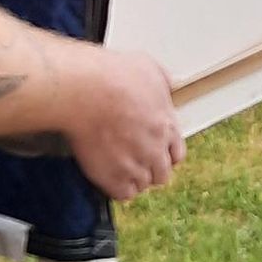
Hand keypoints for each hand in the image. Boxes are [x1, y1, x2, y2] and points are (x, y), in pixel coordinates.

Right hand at [68, 50, 184, 202]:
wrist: (84, 90)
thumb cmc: (112, 74)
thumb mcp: (147, 67)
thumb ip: (162, 81)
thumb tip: (170, 84)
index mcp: (166, 124)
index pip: (177, 153)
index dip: (165, 153)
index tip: (155, 150)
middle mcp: (155, 149)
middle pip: (162, 173)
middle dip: (151, 167)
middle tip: (134, 159)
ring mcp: (135, 165)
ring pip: (144, 184)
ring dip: (134, 177)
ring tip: (118, 166)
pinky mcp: (113, 177)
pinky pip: (124, 194)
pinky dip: (118, 187)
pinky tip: (110, 175)